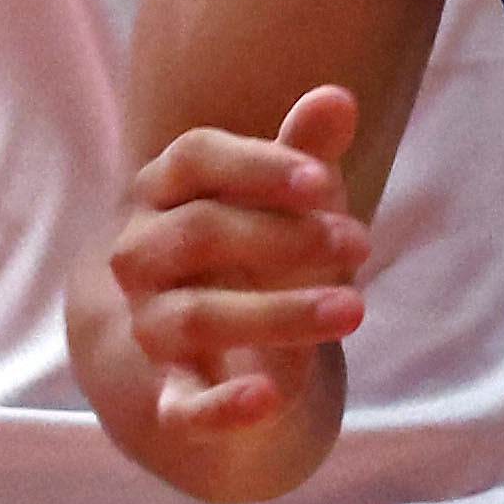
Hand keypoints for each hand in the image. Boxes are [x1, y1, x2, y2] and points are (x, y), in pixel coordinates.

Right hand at [106, 84, 369, 435]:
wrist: (225, 353)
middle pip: (197, 232)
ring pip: (195, 317)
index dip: (258, 166)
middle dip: (284, 236)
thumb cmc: (259, 253)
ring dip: (278, 313)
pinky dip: (221, 407)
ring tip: (355, 308)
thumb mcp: (287, 206)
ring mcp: (151, 328)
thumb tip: (338, 96)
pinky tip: (268, 397)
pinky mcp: (173, 396)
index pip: (194, 158)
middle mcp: (141, 257)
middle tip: (362, 242)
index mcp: (163, 193)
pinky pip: (182, 407)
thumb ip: (306, 155)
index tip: (326, 182)